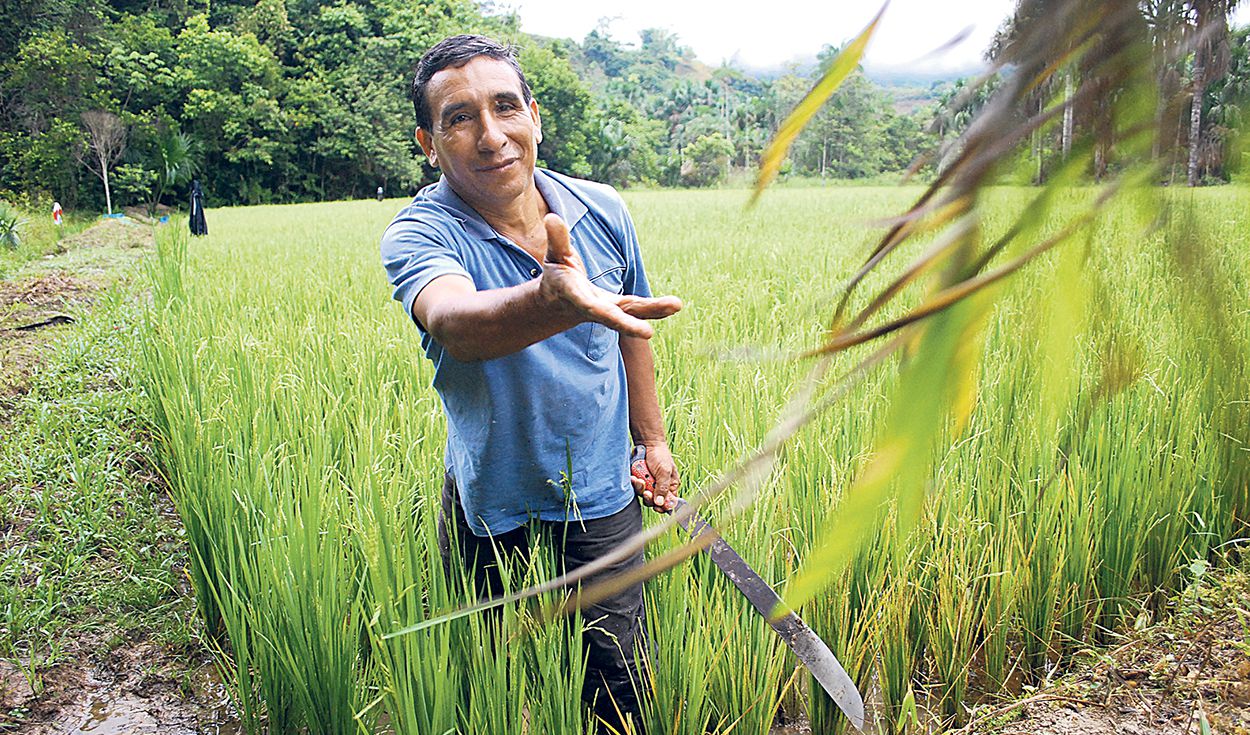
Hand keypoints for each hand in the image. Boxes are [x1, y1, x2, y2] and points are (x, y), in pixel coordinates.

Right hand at [541, 214, 681, 336]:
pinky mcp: (619, 309)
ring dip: (653, 311)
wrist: (557, 306)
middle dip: (628, 324)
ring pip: (631, 312)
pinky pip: (638, 308)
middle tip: (648, 332)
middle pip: (612, 316)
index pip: (586, 304)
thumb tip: (552, 218)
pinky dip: (656, 308)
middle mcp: (592, 308)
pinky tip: (674, 305)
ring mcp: (608, 310)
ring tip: (675, 305)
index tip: (596, 309)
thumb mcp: (554, 257)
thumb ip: (557, 240)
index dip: (596, 309)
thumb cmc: (556, 277)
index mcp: (575, 296)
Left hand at [630, 442, 679, 512]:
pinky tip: (634, 477)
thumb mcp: (665, 471)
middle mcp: (659, 487)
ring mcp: (648, 484)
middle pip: (654, 502)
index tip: (657, 506)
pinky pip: (635, 488)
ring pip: (643, 496)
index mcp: (670, 486)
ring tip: (639, 480)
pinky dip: (634, 484)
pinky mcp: (639, 481)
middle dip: (649, 498)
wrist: (647, 443)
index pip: (668, 503)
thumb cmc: (660, 455)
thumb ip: (663, 487)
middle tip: (647, 492)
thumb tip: (660, 503)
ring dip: (641, 489)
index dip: (662, 507)